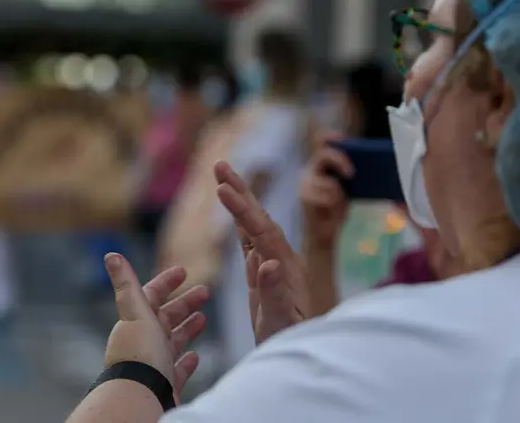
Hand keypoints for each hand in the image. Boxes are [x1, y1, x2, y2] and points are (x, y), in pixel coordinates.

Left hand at [103, 254, 208, 401]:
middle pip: (166, 317)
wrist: (140, 396)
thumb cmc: (139, 354)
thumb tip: (111, 255)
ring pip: (173, 341)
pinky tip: (195, 355)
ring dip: (188, 328)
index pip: (151, 295)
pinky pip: (177, 370)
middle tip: (205, 291)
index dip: (166, 282)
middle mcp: (145, 341)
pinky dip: (187, 361)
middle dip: (184, 303)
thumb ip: (126, 284)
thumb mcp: (135, 312)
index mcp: (138, 321)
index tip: (183, 271)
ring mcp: (155, 363)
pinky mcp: (165, 384)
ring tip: (204, 318)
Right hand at [214, 161, 309, 343]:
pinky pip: (252, 241)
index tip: (222, 188)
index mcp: (285, 267)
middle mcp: (282, 260)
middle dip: (241, 191)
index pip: (261, 230)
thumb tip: (266, 262)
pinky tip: (236, 212)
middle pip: (260, 218)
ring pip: (255, 226)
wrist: (300, 355)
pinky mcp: (266, 275)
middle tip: (219, 165)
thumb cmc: (289, 342)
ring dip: (241, 201)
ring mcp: (274, 265)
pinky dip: (242, 223)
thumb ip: (275, 294)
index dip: (242, 208)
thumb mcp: (280, 323)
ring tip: (223, 178)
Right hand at [300, 143, 353, 246]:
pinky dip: (334, 202)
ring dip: (339, 192)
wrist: (324, 232)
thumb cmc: (336, 209)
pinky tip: (332, 209)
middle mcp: (310, 170)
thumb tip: (374, 165)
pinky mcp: (305, 197)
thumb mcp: (346, 187)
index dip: (331, 138)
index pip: (322, 142)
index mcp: (321, 164)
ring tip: (340, 201)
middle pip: (324, 155)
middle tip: (352, 173)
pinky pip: (328, 196)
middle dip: (340, 160)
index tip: (343, 139)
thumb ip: (350, 174)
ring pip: (329, 181)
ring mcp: (306, 183)